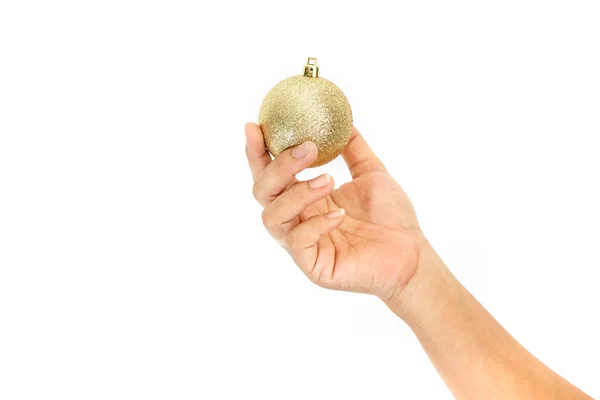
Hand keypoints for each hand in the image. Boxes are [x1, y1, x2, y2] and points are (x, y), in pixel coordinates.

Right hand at [245, 123, 425, 299]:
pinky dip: (316, 224)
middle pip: (262, 192)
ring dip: (296, 193)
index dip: (257, 151)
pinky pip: (298, 242)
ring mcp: (302, 244)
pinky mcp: (313, 266)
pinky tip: (341, 216)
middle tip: (306, 148)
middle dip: (278, 166)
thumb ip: (353, 148)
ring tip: (329, 180)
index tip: (254, 126)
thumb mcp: (371, 172)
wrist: (411, 255)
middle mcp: (297, 220)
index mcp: (304, 198)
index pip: (269, 173)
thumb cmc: (391, 218)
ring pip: (272, 217)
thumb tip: (343, 119)